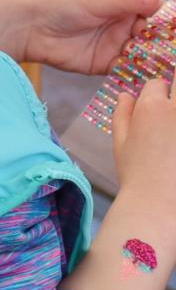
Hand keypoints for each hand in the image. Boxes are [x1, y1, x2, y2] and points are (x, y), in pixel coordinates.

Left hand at [0, 0, 165, 74]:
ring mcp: (116, 44)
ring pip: (145, 54)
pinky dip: (139, 75)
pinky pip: (128, 71)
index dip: (168, 21)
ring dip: (156, 61)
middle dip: (166, 45)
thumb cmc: (59, 4)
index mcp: (123, 2)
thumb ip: (126, 1)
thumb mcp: (94, 0)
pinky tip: (151, 80)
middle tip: (173, 54)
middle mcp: (123, 23)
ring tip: (167, 68)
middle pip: (154, 36)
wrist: (27, 27)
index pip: (154, 11)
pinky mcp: (105, 64)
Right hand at [113, 72, 175, 197]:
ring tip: (172, 134)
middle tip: (170, 120)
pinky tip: (175, 151)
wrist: (161, 206)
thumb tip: (126, 95)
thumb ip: (122, 115)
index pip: (157, 83)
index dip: (157, 93)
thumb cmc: (137, 176)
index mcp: (151, 107)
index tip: (159, 106)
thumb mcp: (120, 144)